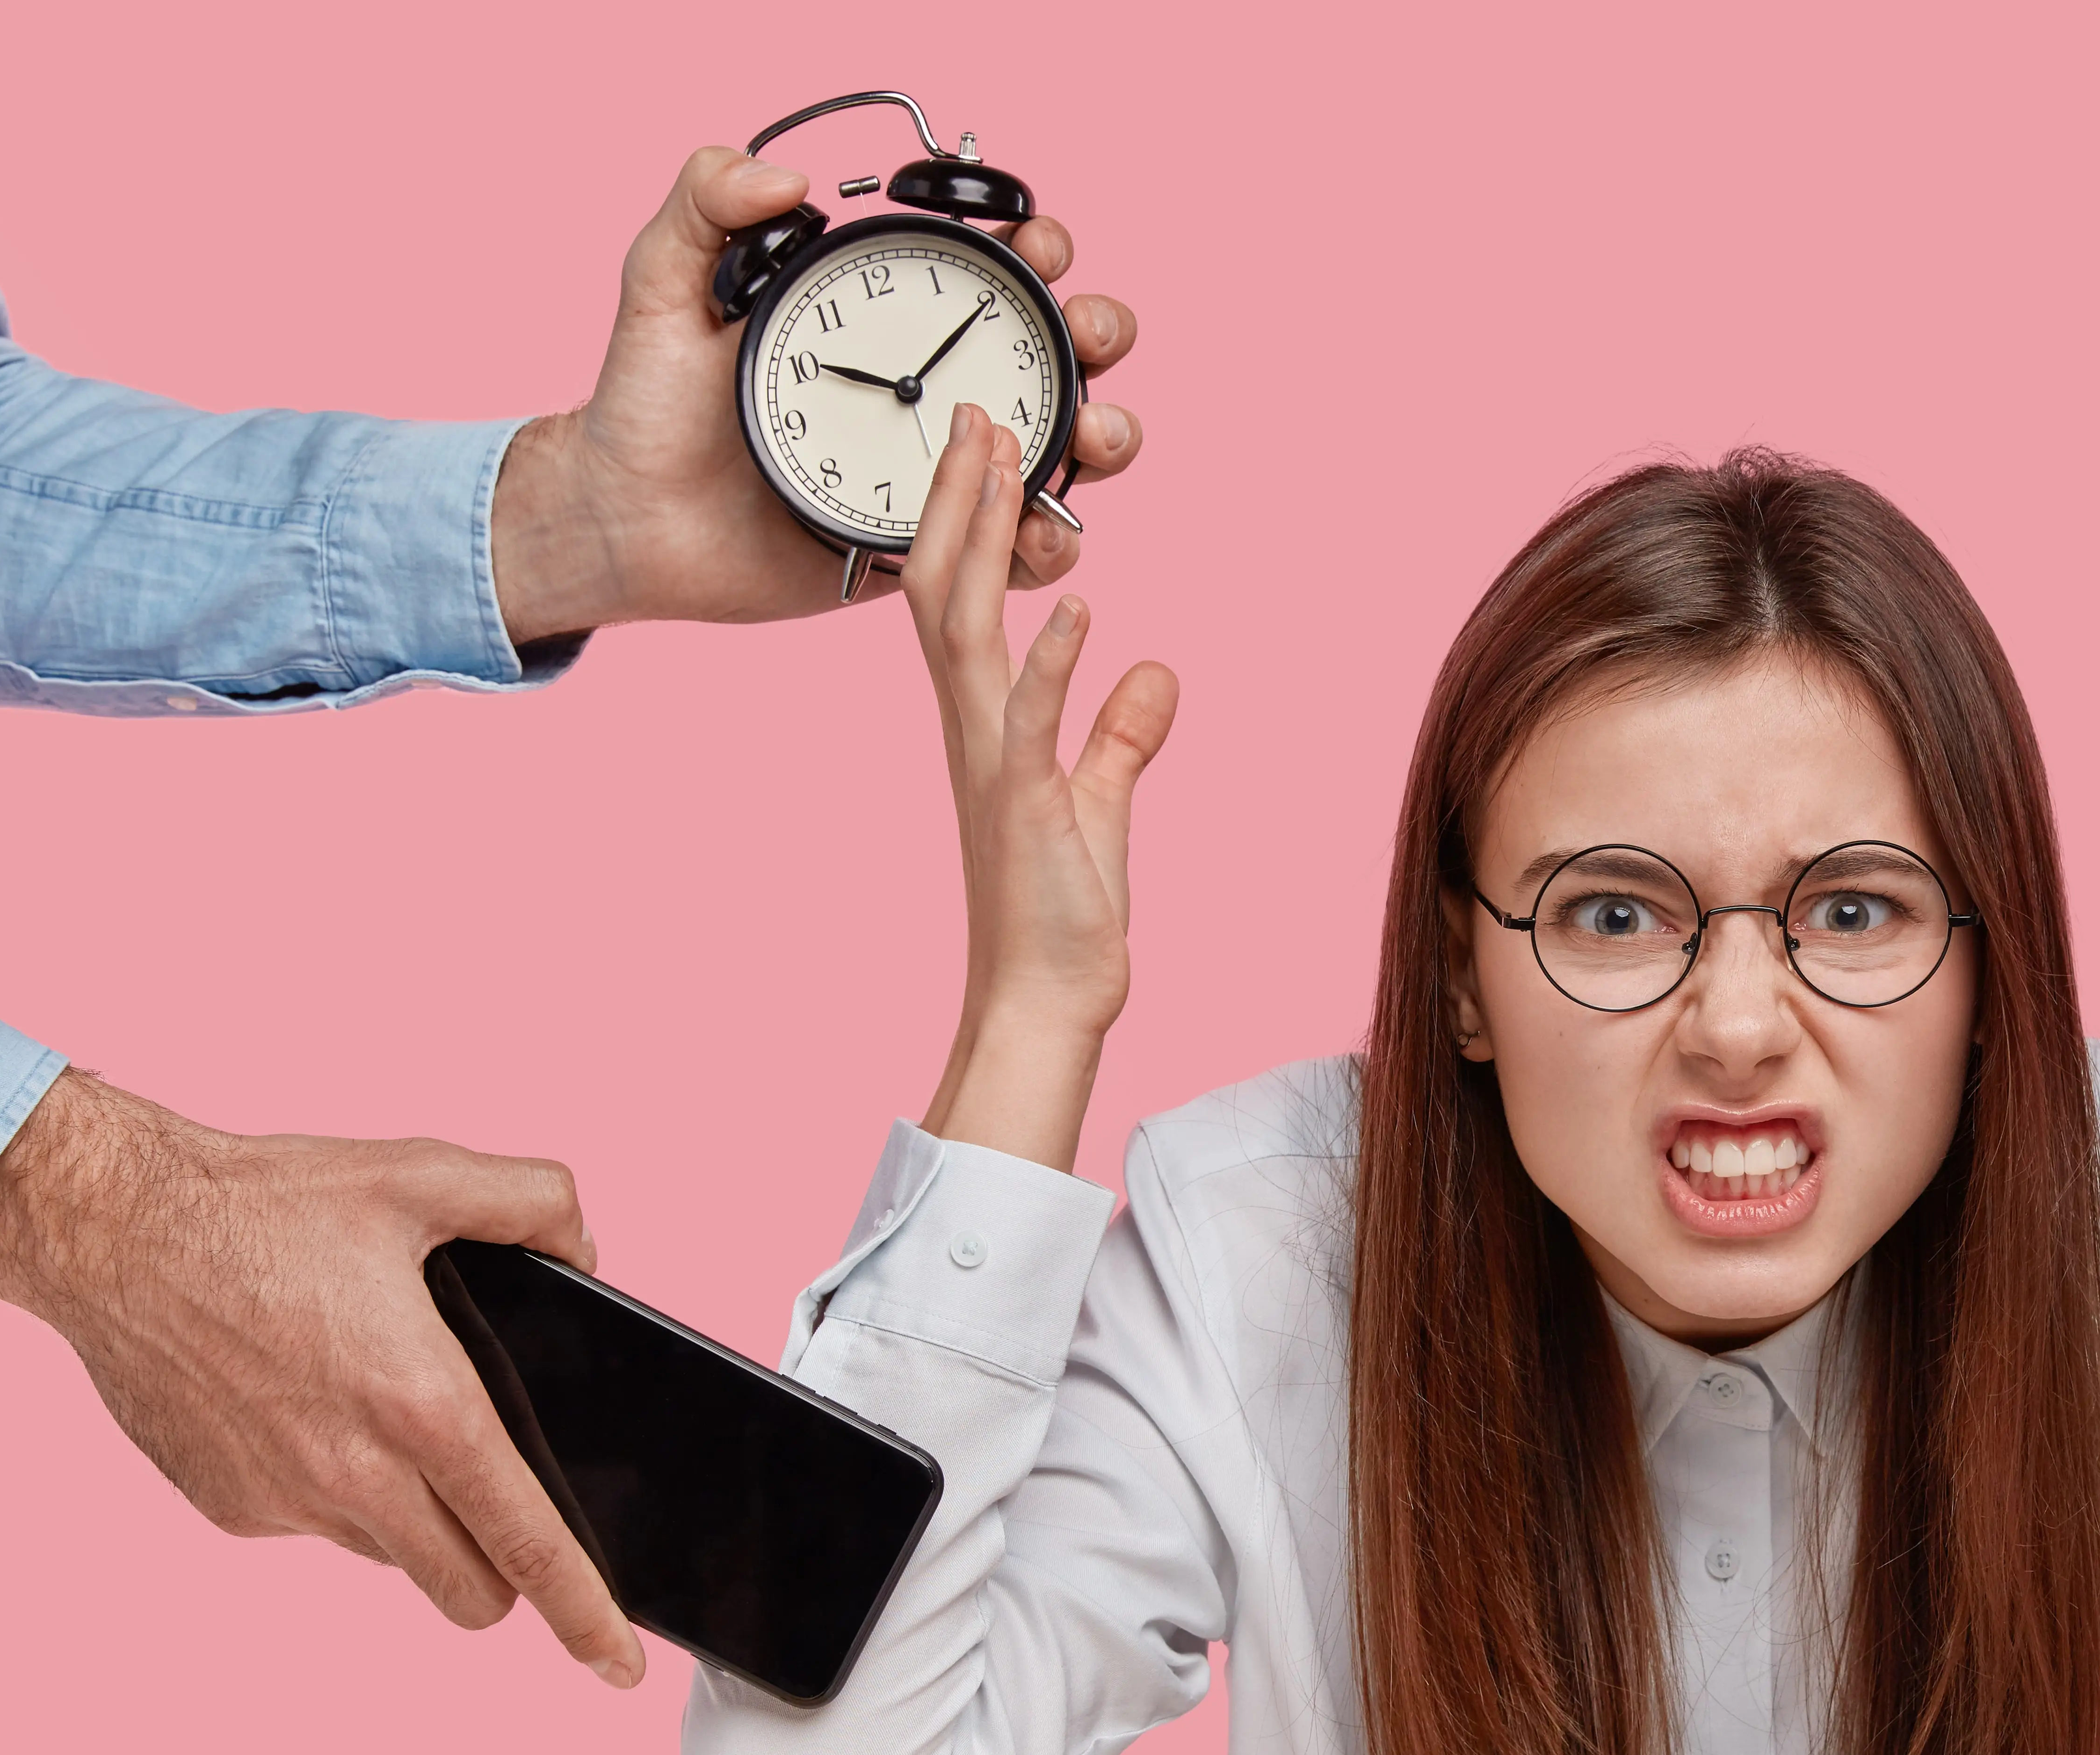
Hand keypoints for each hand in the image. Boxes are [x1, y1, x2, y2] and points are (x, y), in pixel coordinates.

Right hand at [0, 1071, 645, 1685]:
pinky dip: (335, 1489)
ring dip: (414, 1520)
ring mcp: (287, 1501)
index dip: (585, 1616)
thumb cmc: (261, 1203)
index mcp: (423, 1406)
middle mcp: (355, 1473)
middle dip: (501, 1575)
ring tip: (386, 1422)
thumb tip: (583, 1249)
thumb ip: (534, 1200)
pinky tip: (311, 1409)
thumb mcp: (422, 1173)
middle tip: (504, 1521)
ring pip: (392, 1554)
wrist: (108, 1228)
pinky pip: (315, 1524)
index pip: (528, 1547)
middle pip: (468, 1592)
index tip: (617, 1666)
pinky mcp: (230, 1508)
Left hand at [489, 149, 1148, 640]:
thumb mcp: (663, 285)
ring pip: (1067, 446)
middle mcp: (935, 389)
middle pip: (1060, 351)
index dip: (1036, 250)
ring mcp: (947, 471)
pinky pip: (1021, 547)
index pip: (992, 271)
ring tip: (1092, 436)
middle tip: (1085, 338)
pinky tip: (1037, 525)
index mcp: (890, 318)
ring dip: (1107, 434)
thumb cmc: (649, 406)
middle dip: (1098, 333)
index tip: (1031, 249)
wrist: (632, 521)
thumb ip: (705, 202)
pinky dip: (1050, 540)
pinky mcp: (938, 549)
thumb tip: (788, 177)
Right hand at [906, 406, 1177, 1171]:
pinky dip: (1053, 663)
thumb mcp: (1099, 800)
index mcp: (987, 726)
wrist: (1045, 1000)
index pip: (959, 601)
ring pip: (967, 635)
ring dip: (983, 546)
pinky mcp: (1028, 806)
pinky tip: (1079, 608)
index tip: (983, 445)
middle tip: (977, 410)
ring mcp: (994, 765)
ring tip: (1006, 465)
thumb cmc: (1062, 911)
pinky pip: (1032, 721)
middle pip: (945, 590)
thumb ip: (1119, 732)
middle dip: (960, 499)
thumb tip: (1154, 670)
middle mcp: (975, 732)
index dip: (965, 522)